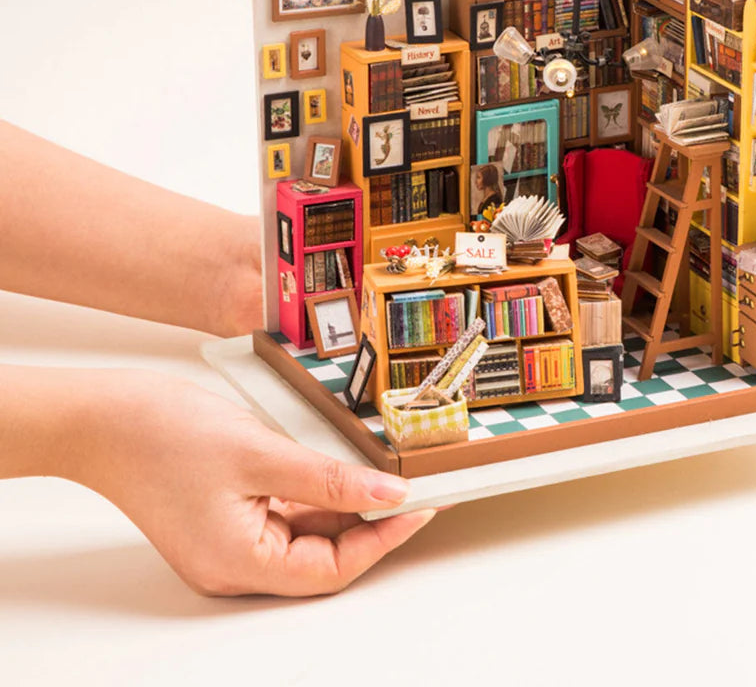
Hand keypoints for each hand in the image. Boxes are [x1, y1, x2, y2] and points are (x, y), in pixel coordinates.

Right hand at [67, 370, 433, 595]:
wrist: (104, 416)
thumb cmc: (164, 434)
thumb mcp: (261, 453)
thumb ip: (330, 478)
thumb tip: (388, 494)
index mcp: (238, 563)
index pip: (330, 569)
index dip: (382, 540)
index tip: (421, 506)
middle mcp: (234, 564)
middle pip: (321, 557)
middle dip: (370, 524)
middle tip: (415, 489)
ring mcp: (229, 542)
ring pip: (306, 535)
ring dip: (345, 508)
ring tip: (386, 476)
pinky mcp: (226, 518)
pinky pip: (284, 516)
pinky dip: (316, 497)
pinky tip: (342, 471)